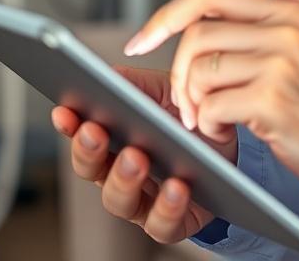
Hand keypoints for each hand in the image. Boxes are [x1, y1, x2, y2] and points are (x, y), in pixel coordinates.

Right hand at [51, 66, 236, 243]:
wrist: (232, 144)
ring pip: (118, 200)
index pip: (82, 135)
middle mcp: (121, 174)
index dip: (70, 125)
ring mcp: (144, 201)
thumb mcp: (166, 91)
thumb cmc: (191, 118)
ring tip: (136, 157)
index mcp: (114, 141)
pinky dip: (166, 207)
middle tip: (96, 132)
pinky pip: (161, 224)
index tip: (65, 111)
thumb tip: (106, 74)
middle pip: (92, 170)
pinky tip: (176, 187)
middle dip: (89, 151)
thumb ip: (135, 83)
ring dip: (123, 179)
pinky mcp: (173, 222)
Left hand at [122, 0, 298, 194]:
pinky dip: (206, 122)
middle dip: (178, 70)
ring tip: (206, 118)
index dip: (169, 12)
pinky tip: (222, 131)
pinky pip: (212, 104)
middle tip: (184, 99)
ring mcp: (281, 64)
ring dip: (192, 101)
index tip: (145, 37)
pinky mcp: (273, 101)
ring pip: (201, 69)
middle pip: (198, 33)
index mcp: (296, 13)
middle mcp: (288, 30)